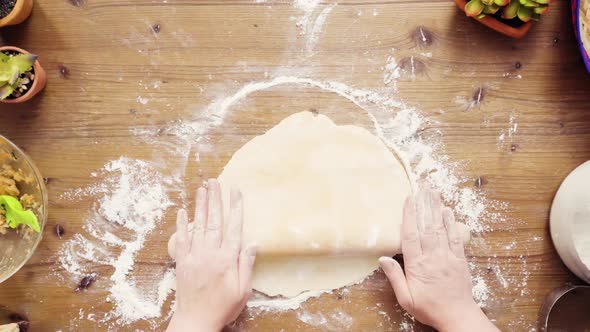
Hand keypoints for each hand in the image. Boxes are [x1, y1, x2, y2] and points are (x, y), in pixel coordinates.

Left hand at [167, 179, 256, 331]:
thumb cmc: (223, 307)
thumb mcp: (243, 290)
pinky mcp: (182, 262)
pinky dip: (181, 225)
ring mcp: (194, 256)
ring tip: (202, 189)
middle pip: (215, 221)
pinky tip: (183, 211)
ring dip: (201, 206)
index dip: (235, 208)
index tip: (236, 192)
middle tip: (216, 181)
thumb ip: (246, 265)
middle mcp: (210, 253)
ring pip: (198, 226)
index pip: (233, 228)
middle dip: (216, 199)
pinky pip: (181, 240)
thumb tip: (252, 244)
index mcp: (227, 259)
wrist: (196, 321)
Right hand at [379, 188, 498, 331]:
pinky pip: (455, 238)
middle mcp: (433, 257)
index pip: (411, 235)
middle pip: (427, 226)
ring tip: (433, 193)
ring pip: (440, 229)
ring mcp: (448, 257)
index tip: (408, 200)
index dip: (409, 216)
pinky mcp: (460, 260)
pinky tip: (448, 211)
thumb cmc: (429, 308)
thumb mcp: (405, 298)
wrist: (457, 316)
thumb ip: (395, 277)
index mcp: (418, 265)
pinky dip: (451, 223)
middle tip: (422, 188)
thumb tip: (383, 258)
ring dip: (436, 209)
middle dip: (424, 206)